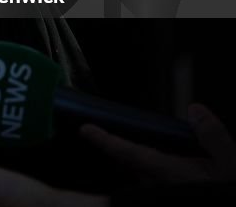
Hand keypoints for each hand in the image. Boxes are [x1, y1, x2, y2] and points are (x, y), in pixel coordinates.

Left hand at [80, 102, 235, 182]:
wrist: (229, 203)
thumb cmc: (227, 190)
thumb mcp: (229, 161)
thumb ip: (212, 135)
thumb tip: (196, 111)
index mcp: (168, 173)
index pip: (128, 153)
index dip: (105, 141)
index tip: (86, 129)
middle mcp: (158, 184)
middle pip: (125, 162)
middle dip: (112, 146)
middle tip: (93, 131)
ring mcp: (158, 192)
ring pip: (135, 172)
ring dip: (128, 157)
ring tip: (114, 141)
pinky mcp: (164, 195)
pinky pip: (146, 179)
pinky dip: (142, 167)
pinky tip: (150, 160)